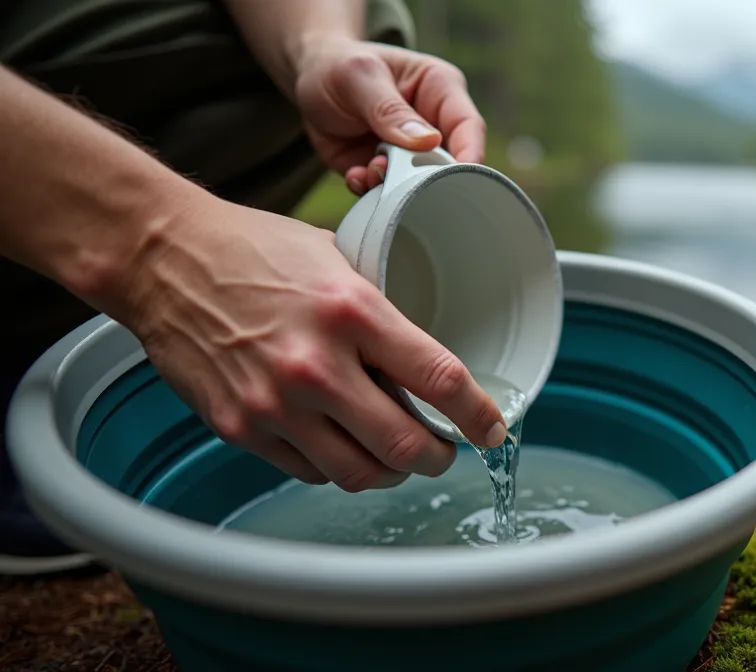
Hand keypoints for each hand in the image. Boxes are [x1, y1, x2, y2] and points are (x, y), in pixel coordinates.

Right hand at [121, 196, 507, 490]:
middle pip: (405, 445)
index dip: (477, 414)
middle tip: (444, 452)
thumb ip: (382, 313)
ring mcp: (274, 403)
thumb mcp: (338, 260)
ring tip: (397, 456)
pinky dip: (337, 466)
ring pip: (357, 472)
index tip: (491, 428)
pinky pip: (308, 470)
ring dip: (389, 472)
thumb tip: (428, 358)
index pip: (439, 379)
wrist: (163, 258)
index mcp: (352, 311)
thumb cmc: (254, 250)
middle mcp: (315, 365)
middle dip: (438, 458)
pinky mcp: (240, 427)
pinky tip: (344, 446)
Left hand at [291, 36, 486, 194]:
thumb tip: (428, 141)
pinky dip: (371, 191)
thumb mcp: (359, 78)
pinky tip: (355, 174)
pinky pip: (390, 191)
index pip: (468, 126)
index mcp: (440, 90)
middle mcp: (433, 124)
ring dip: (393, 186)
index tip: (458, 179)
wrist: (309, 79)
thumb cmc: (339, 66)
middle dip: (423, 177)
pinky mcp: (388, 170)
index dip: (469, 154)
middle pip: (449, 163)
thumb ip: (390, 109)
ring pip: (419, 184)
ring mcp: (411, 151)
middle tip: (393, 173)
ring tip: (367, 170)